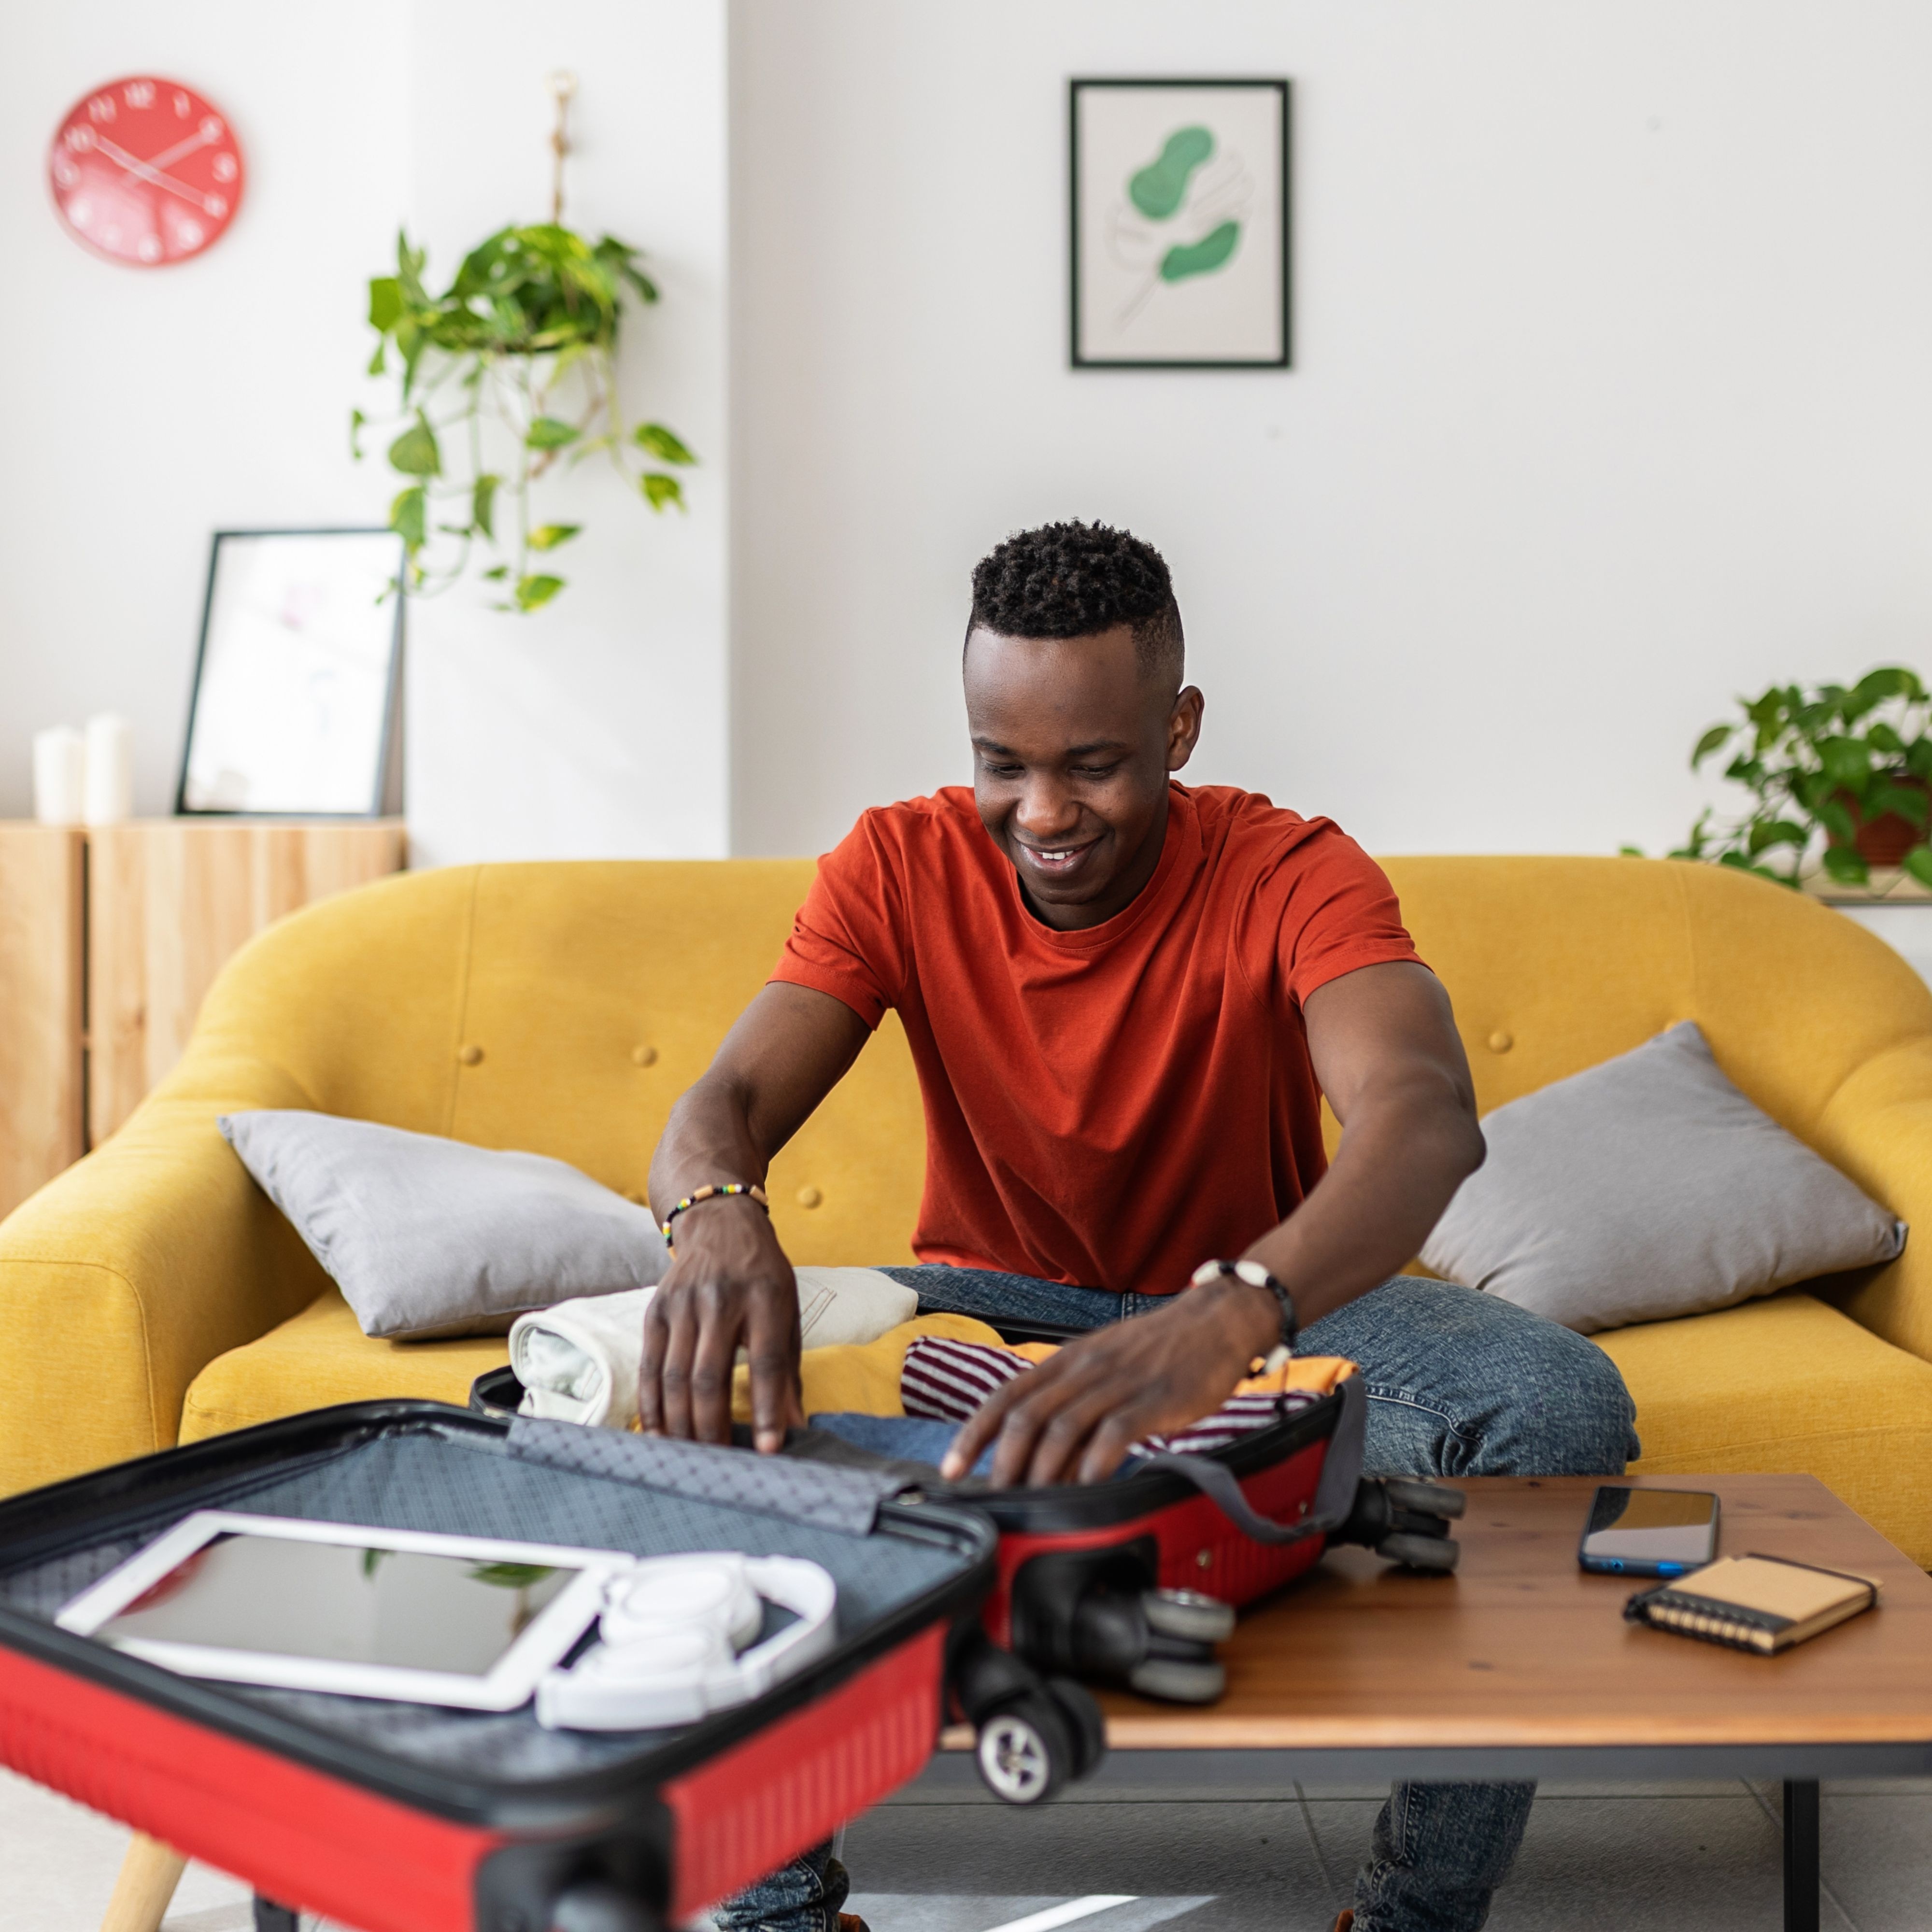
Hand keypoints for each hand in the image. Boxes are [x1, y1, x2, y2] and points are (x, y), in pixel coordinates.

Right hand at [638, 1197, 804, 1451]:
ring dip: (682, 1424)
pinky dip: (652, 1405)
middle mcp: (721, 1298)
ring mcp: (682, 1303)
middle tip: (720, 1465)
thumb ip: (789, 1368)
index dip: (766, 1409)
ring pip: (675, 1376)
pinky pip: (649, 1366)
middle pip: (710, 1375)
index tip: (768, 1450)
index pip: (767, 1361)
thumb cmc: (762, 1276)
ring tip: (691, 1458)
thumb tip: (794, 1426)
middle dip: (713, 1427)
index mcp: (765, 1297)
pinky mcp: (655, 1310)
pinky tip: (659, 1433)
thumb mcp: (788, 1308)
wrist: (719, 1223)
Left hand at [939, 1278, 1277, 1486]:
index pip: (1007, 1395)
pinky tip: (1086, 1489)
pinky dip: (1094, 1465)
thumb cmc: (1156, 1350)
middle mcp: (1085, 1369)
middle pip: (1028, 1416)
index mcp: (1067, 1360)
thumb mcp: (1103, 1362)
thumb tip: (1039, 1450)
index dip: (975, 1433)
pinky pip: (1113, 1434)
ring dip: (1043, 1471)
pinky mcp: (1154, 1400)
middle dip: (1004, 1462)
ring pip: (1063, 1428)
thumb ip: (1071, 1398)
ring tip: (1034, 1502)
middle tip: (996, 1498)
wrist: (1214, 1322)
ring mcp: (1118, 1383)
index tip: (952, 1468)